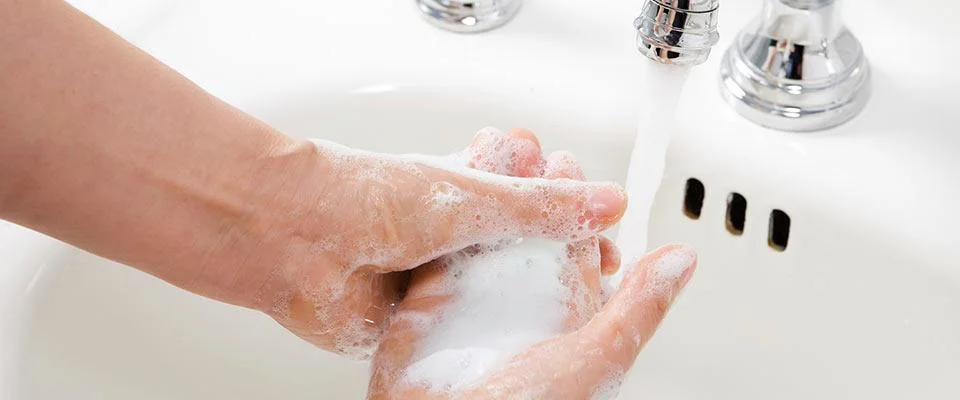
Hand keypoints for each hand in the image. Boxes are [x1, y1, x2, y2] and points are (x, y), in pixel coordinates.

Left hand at [248, 128, 626, 357]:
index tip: (605, 229)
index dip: (572, 213)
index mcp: (466, 188)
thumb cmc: (367, 198)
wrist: (297, 241)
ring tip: (576, 304)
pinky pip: (467, 323)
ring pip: (498, 289)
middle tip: (599, 266)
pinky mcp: (421, 315)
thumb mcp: (472, 197)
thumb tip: (603, 201)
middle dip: (561, 258)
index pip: (535, 199)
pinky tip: (525, 338)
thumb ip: (540, 205)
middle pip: (523, 248)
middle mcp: (454, 232)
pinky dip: (493, 327)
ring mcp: (437, 275)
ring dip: (529, 295)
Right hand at [368, 132, 696, 398]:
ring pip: (486, 229)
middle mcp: (523, 302)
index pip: (576, 243)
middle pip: (528, 227)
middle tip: (527, 143)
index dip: (574, 199)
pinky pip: (440, 248)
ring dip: (488, 189)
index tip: (567, 161)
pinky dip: (445, 214)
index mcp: (568, 313)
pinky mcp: (430, 301)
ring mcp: (476, 299)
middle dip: (529, 183)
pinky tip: (449, 180)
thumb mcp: (598, 358)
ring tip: (491, 146)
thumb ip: (638, 308)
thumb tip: (683, 261)